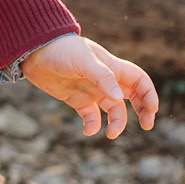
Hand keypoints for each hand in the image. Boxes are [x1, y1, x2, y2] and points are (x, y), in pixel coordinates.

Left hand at [18, 35, 157, 137]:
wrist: (33, 50)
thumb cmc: (61, 49)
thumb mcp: (83, 60)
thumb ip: (103, 77)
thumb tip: (120, 99)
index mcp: (112, 67)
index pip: (139, 81)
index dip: (149, 94)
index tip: (151, 110)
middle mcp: (105, 80)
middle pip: (132, 97)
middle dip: (143, 110)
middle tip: (147, 125)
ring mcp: (91, 90)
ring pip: (113, 109)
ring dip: (116, 123)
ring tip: (110, 134)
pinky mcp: (76, 99)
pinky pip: (91, 116)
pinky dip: (93, 126)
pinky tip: (88, 131)